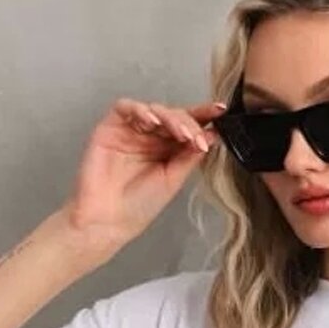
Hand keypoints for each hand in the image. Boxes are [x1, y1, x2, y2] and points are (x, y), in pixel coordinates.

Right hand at [63, 97, 227, 249]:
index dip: (204, 115)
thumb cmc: (137, 206)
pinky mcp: (110, 127)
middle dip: (189, 123)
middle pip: (174, 114)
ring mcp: (131, 131)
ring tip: (180, 134)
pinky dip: (140, 110)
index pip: (188, 126)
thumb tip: (212, 134)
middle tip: (195, 138)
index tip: (220, 111)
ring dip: (170, 118)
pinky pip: (125, 107)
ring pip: (154, 109)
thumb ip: (191, 156)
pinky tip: (152, 122)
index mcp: (167, 148)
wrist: (108, 221)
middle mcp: (150, 137)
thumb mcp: (173, 179)